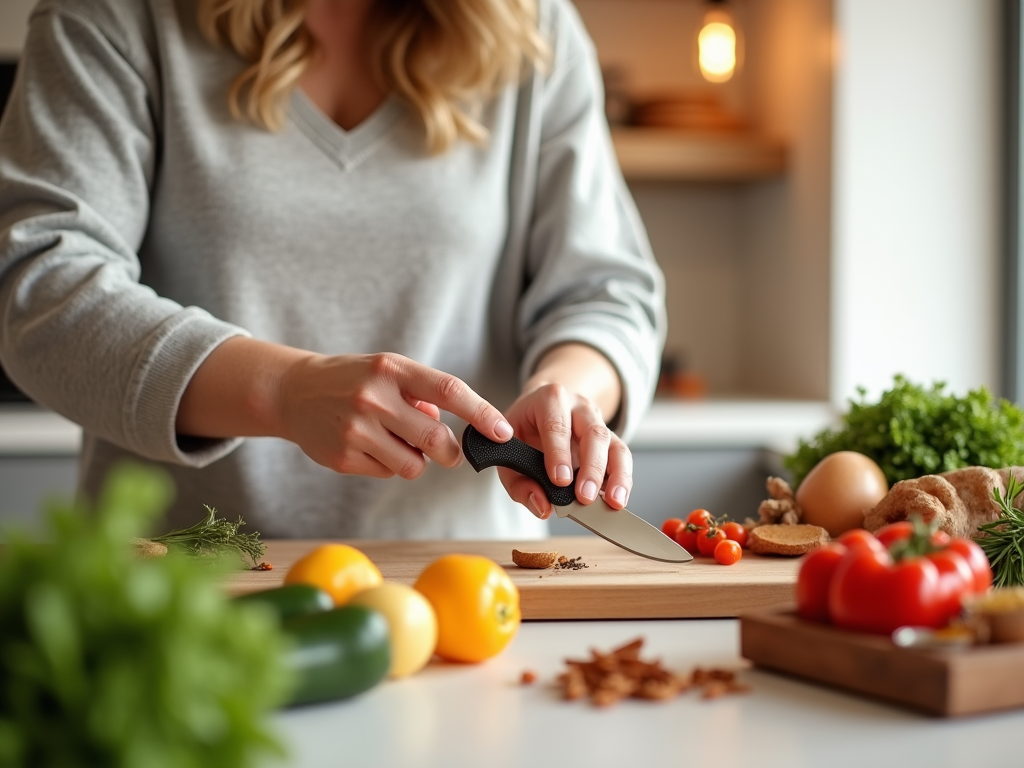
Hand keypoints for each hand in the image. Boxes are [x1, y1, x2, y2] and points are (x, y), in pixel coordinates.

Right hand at [275, 351, 512, 477]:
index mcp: (392, 370)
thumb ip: (423, 394)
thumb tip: (449, 426)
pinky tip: (370, 446)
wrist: (293, 392)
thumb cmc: (353, 379)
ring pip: (413, 465)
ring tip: (396, 441)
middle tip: (447, 450)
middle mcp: (374, 398)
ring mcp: (356, 430)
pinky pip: (387, 473)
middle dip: (450, 452)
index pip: (449, 391)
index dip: (481, 413)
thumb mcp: (388, 371)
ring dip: (416, 460)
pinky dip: (388, 465)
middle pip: (436, 439)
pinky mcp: (342, 457)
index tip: (502, 431)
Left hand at [497, 382, 631, 519]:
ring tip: (613, 501)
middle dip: (591, 467)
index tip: (560, 480)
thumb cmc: (524, 429)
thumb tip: (542, 506)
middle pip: (593, 433)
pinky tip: (617, 499)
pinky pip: (621, 457)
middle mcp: (579, 407)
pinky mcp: (609, 439)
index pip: (556, 424)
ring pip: (614, 444)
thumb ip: (520, 482)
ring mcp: (598, 421)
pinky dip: (622, 479)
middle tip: (584, 496)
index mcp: (549, 399)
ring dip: (616, 475)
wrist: (541, 407)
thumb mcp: (509, 450)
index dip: (559, 452)